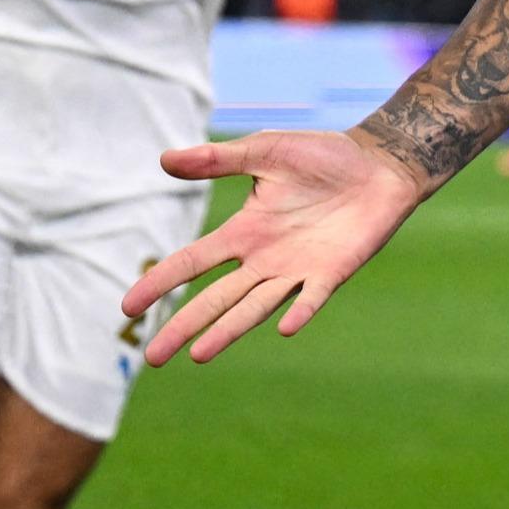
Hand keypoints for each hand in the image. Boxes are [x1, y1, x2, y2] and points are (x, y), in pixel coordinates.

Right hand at [124, 129, 424, 364]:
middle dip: (185, 326)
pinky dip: (300, 310)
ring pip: (254, 307)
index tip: (128, 309)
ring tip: (198, 355)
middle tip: (153, 357)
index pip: (192, 262)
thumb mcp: (266, 151)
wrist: (381, 163)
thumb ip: (219, 160)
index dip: (161, 282)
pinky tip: (285, 327)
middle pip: (216, 298)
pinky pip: (313, 297)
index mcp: (244, 232)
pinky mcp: (333, 271)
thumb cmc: (323, 156)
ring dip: (228, 330)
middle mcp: (265, 258)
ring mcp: (298, 269)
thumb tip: (165, 159)